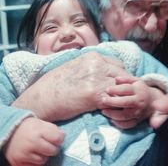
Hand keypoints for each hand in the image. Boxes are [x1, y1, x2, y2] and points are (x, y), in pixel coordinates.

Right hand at [4, 117, 64, 165]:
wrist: (10, 132)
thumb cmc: (29, 127)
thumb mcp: (41, 123)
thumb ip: (53, 129)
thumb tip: (63, 137)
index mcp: (38, 131)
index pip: (58, 139)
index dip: (59, 139)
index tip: (57, 138)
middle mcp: (31, 144)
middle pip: (52, 151)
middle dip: (53, 148)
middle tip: (49, 144)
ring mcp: (24, 155)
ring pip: (43, 161)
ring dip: (44, 156)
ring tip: (39, 149)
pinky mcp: (19, 163)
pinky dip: (35, 162)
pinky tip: (33, 155)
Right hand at [13, 52, 127, 120]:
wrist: (44, 96)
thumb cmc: (57, 83)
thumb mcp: (76, 65)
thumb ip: (92, 66)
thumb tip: (105, 71)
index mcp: (93, 56)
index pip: (118, 65)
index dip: (120, 76)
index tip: (117, 85)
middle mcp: (98, 65)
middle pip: (123, 75)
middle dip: (123, 86)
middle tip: (120, 97)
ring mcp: (97, 79)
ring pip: (120, 88)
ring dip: (120, 97)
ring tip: (116, 104)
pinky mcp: (95, 95)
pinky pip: (113, 100)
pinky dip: (113, 106)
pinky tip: (108, 110)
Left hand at [101, 76, 162, 128]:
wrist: (153, 101)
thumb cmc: (140, 89)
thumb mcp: (135, 80)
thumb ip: (126, 79)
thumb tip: (116, 79)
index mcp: (138, 91)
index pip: (126, 89)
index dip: (115, 89)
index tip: (107, 90)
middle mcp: (139, 102)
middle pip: (125, 103)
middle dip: (112, 102)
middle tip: (103, 100)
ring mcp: (138, 113)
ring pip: (125, 115)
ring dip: (113, 114)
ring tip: (104, 111)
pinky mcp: (137, 120)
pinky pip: (128, 124)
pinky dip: (119, 124)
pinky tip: (111, 119)